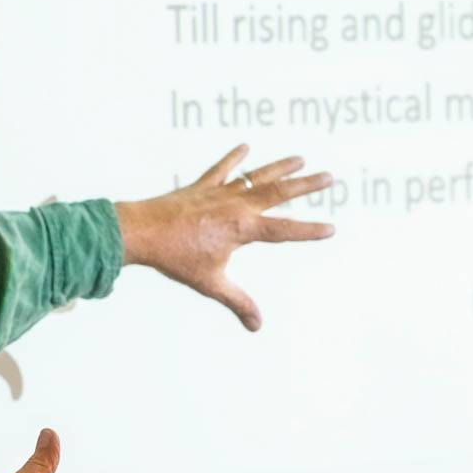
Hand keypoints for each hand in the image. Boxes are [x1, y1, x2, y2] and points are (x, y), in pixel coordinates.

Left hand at [114, 145, 333, 331]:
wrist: (141, 231)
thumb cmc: (174, 258)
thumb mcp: (210, 283)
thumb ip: (237, 302)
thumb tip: (257, 326)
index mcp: (241, 228)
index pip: (284, 230)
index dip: (309, 231)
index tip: (331, 229)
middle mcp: (235, 205)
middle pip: (278, 192)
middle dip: (305, 185)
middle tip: (329, 176)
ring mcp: (218, 192)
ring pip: (255, 175)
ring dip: (279, 166)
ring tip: (300, 158)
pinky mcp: (201, 186)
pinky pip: (221, 168)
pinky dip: (234, 158)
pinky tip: (245, 147)